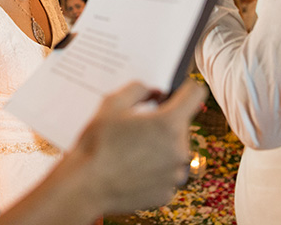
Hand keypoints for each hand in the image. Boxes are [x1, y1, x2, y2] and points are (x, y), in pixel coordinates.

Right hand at [75, 79, 206, 214]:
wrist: (85, 186)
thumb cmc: (97, 144)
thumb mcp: (111, 104)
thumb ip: (137, 89)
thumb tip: (153, 91)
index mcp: (168, 123)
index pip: (195, 94)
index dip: (187, 88)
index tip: (177, 91)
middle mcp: (179, 149)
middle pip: (182, 124)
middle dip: (164, 122)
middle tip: (138, 127)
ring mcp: (175, 174)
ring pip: (175, 150)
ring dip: (161, 146)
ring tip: (132, 151)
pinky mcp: (168, 192)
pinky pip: (167, 173)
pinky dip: (155, 169)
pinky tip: (133, 168)